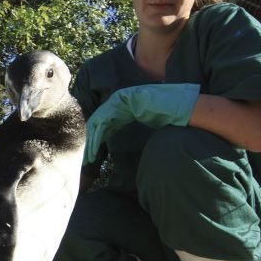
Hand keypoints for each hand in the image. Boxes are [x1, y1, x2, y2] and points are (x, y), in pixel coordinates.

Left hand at [85, 83, 199, 162]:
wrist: (174, 103)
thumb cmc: (165, 114)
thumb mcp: (146, 121)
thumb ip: (135, 125)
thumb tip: (134, 135)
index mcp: (122, 107)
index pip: (105, 125)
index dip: (98, 139)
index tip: (94, 154)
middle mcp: (116, 103)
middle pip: (97, 124)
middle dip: (91, 142)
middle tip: (86, 159)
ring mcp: (116, 102)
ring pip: (96, 124)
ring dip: (91, 143)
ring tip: (88, 158)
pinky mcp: (117, 104)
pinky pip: (102, 123)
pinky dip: (97, 137)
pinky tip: (94, 149)